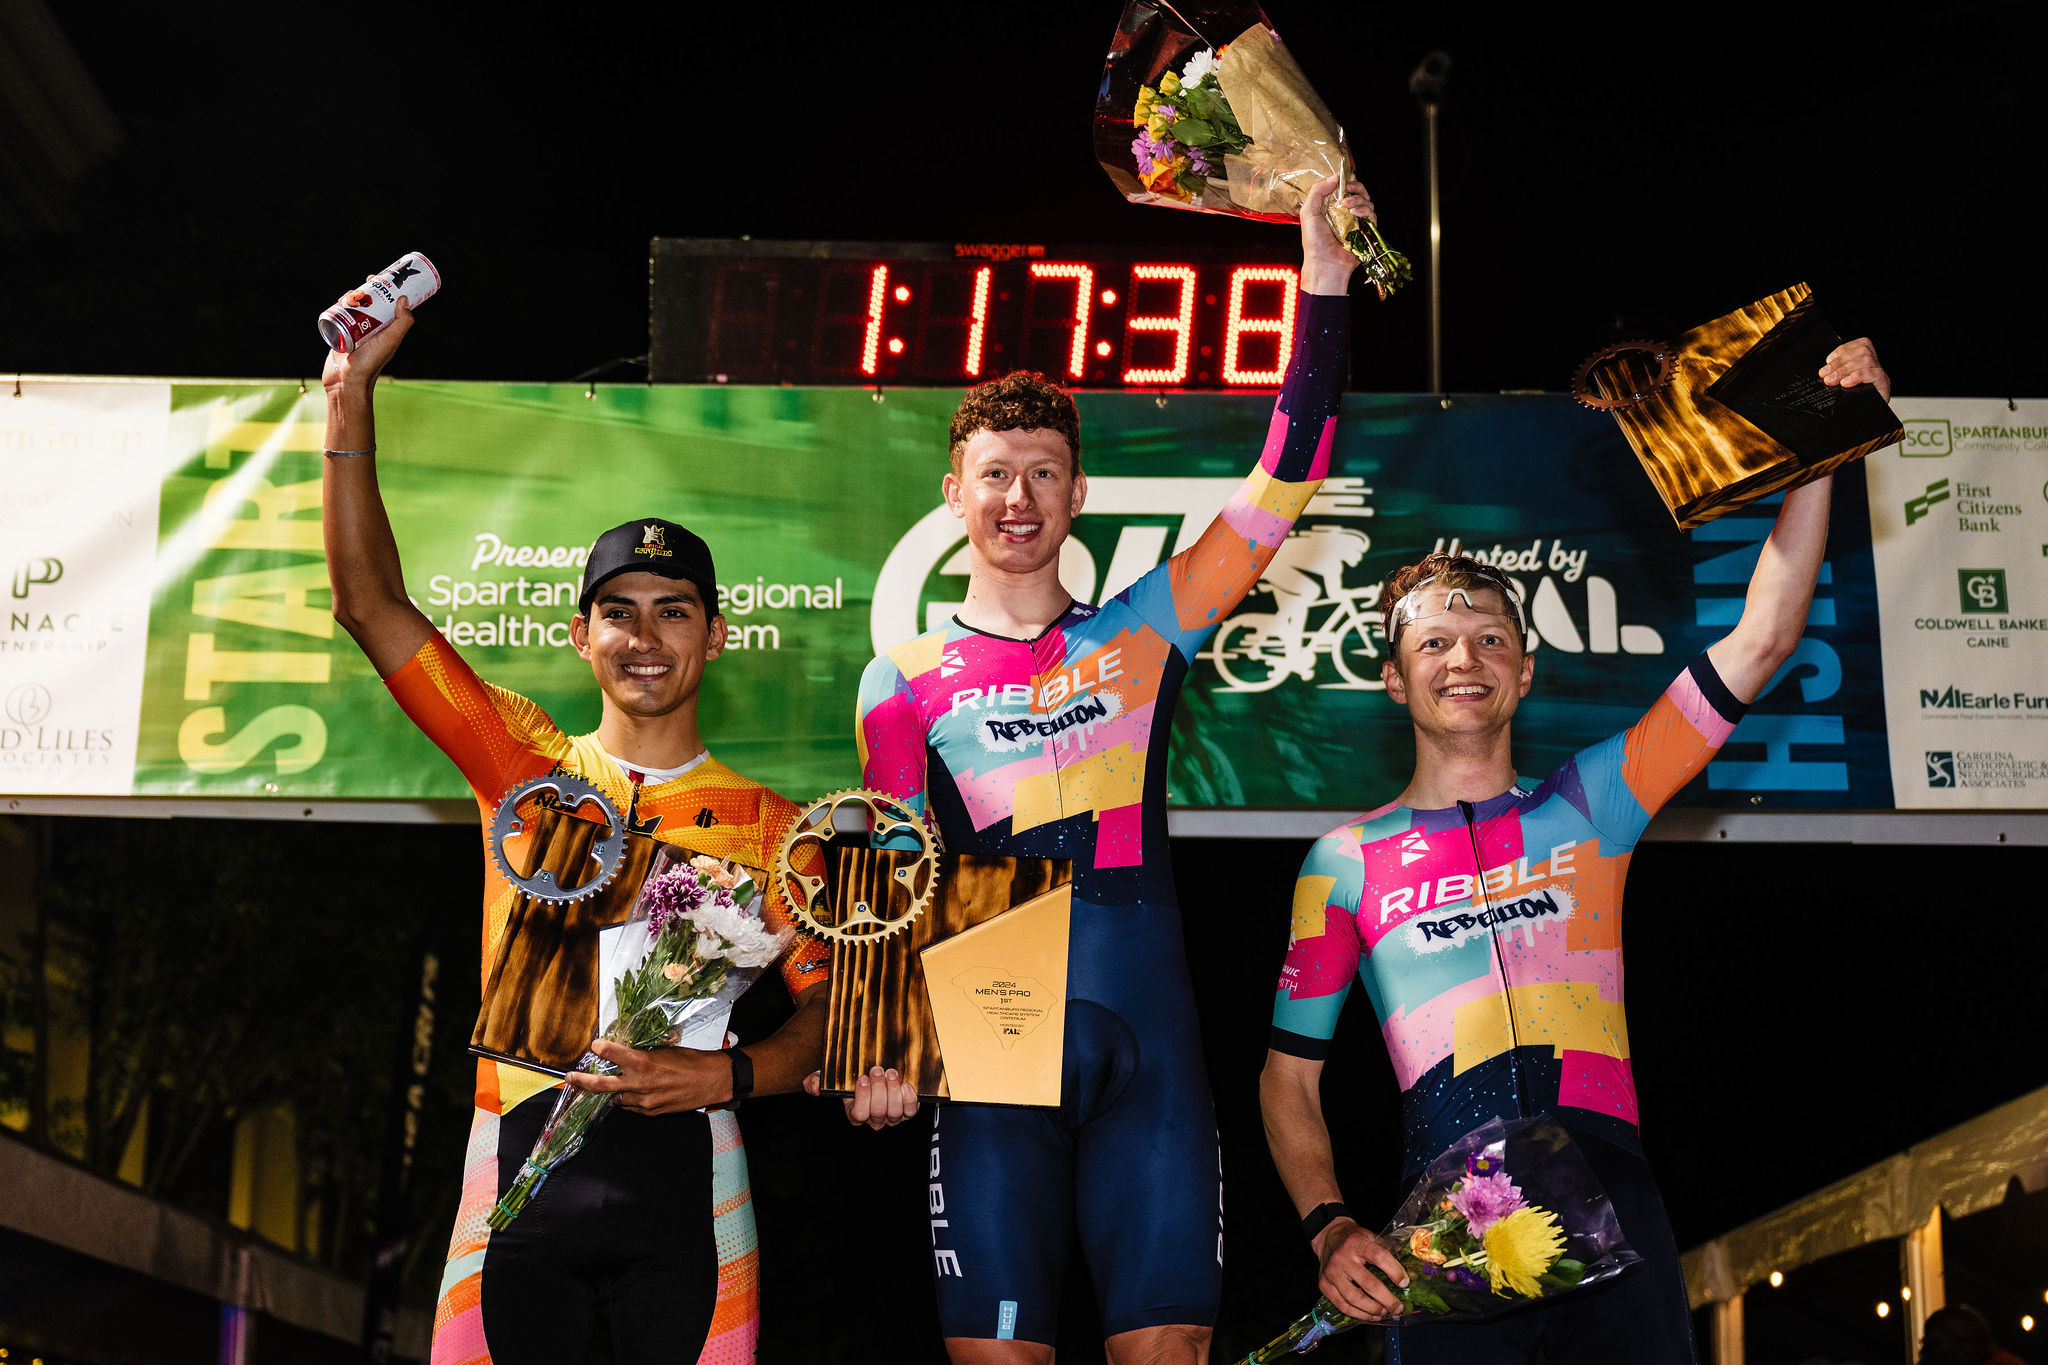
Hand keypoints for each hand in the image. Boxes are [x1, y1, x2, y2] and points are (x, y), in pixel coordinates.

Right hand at [320, 281, 415, 394]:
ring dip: (350, 298)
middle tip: (364, 283)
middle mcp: (371, 330)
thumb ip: (402, 323)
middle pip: (368, 304)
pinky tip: (337, 303)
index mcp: (386, 330)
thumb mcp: (390, 341)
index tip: (381, 279)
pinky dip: (337, 308)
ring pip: (352, 308)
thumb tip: (405, 299)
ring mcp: (354, 332)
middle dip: (365, 291)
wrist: (345, 382)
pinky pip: (338, 317)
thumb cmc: (370, 364)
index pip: (387, 306)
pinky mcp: (339, 335)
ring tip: (350, 297)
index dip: (385, 291)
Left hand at [562, 1038, 734, 1114]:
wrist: (712, 1081)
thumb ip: (643, 1055)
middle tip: (570, 1077)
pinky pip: (632, 1107)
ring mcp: (645, 1101)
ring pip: (617, 1098)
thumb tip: (626, 1054)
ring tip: (608, 1085)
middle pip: (602, 1086)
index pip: (614, 1055)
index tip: (594, 1045)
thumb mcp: (666, 1050)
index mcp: (645, 1063)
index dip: (601, 1049)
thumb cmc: (692, 1061)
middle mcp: (641, 1084)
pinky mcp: (651, 1112)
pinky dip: (629, 1099)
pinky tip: (633, 1093)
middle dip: (583, 1082)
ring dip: (612, 1091)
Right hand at [803, 1064, 919, 1129]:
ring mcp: (891, 1117)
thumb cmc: (851, 1076)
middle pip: (878, 1112)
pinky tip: (905, 1084)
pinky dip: (909, 1099)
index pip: (858, 1114)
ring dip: (893, 1091)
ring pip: (894, 1112)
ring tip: (890, 1073)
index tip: (862, 1078)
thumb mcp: (830, 1077)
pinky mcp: (907, 1111)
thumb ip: (816, 1081)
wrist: (876, 1071)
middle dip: (878, 1089)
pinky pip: (910, 1111)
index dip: (862, 1098)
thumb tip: (814, 1088)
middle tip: (877, 1070)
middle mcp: (874, 1119)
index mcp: (855, 1114)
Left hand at [1300, 175, 1373, 295]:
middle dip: (1356, 186)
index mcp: (1331, 207)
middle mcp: (1345, 213)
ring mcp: (1356, 222)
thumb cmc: (1314, 241)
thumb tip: (1335, 176)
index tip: (1346, 177)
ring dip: (1359, 199)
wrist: (1324, 263)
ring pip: (1367, 202)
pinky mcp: (1365, 231)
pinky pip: (1372, 216)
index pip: (1344, 188)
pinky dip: (1365, 211)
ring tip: (1347, 206)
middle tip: (1348, 188)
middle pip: (1359, 192)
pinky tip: (1355, 213)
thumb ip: (1318, 191)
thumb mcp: (1308, 211)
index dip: (1347, 181)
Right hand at [1313, 1219, 1409, 1320]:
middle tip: (1398, 1307)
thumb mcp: (1373, 1239)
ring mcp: (1331, 1272)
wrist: (1328, 1236)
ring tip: (1385, 1312)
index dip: (1394, 1271)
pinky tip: (1371, 1315)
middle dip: (1387, 1299)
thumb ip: (1390, 1255)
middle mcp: (1342, 1257)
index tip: (1405, 1283)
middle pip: (1368, 1284)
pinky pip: (1342, 1305)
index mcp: (1357, 1243)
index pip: (1379, 1257)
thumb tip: (1413, 1277)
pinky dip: (1359, 1314)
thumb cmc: (1355, 1239)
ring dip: (1373, 1309)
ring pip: (1354, 1298)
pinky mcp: (1324, 1284)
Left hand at [1819, 337, 1890, 401]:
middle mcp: (1875, 366)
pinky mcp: (1883, 385)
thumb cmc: (1854, 403)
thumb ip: (1836, 376)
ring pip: (1867, 360)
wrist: (1867, 423)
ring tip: (1832, 380)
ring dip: (1845, 369)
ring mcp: (1880, 375)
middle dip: (1840, 361)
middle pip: (1863, 350)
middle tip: (1825, 375)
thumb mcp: (1843, 386)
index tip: (1828, 361)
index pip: (1860, 345)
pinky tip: (1846, 383)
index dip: (1843, 350)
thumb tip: (1824, 373)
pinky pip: (1874, 374)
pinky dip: (1857, 376)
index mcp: (1866, 362)